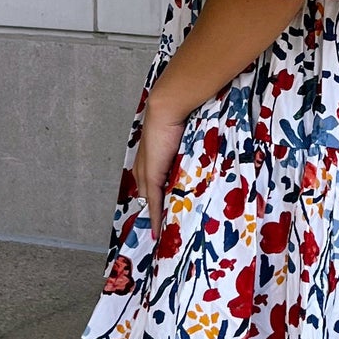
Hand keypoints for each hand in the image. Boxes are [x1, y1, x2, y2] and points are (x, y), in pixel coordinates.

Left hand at [134, 89, 189, 234]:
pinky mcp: (152, 175)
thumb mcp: (182, 132)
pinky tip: (157, 230)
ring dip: (152, 215)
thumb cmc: (178, 114)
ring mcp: (146, 169)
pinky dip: (154, 216)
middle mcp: (144, 163)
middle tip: (158, 226)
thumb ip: (185, 143)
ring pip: (147, 199)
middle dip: (150, 209)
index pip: (148, 179)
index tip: (159, 206)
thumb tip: (194, 142)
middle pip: (145, 192)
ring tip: (159, 231)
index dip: (152, 194)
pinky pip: (153, 200)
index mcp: (149, 153)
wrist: (168, 107)